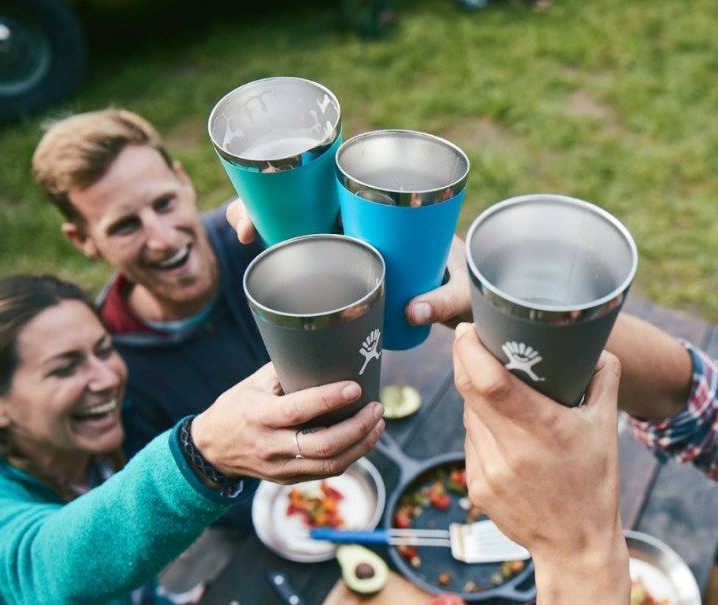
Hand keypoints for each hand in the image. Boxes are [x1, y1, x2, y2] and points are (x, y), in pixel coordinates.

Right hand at [190, 363, 383, 482]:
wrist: (212, 450)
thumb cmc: (237, 407)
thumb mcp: (253, 383)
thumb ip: (286, 371)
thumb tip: (326, 352)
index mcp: (259, 415)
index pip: (298, 410)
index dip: (329, 400)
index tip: (355, 387)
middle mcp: (270, 445)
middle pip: (323, 445)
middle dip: (358, 427)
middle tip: (376, 408)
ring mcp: (280, 467)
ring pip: (330, 464)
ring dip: (362, 444)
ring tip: (378, 423)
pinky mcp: (289, 479)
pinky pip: (326, 471)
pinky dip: (351, 455)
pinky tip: (364, 439)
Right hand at [226, 200, 472, 328]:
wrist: (476, 300)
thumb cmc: (472, 284)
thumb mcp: (460, 289)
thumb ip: (444, 301)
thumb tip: (412, 312)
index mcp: (392, 211)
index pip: (341, 181)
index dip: (302, 180)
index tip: (277, 195)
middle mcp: (367, 220)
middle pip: (310, 200)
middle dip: (270, 202)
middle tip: (242, 225)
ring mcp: (356, 242)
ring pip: (304, 226)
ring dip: (270, 224)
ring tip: (244, 237)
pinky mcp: (352, 265)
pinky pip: (313, 255)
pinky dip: (288, 256)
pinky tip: (260, 259)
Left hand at [452, 323, 629, 604]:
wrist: (576, 546)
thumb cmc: (595, 483)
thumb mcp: (607, 427)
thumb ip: (604, 379)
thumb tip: (596, 347)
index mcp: (545, 429)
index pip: (491, 381)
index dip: (470, 350)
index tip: (467, 330)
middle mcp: (512, 450)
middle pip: (469, 391)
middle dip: (464, 360)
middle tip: (471, 341)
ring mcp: (489, 471)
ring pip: (468, 415)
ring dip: (474, 396)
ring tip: (495, 389)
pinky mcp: (477, 487)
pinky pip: (470, 442)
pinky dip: (479, 428)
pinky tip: (501, 431)